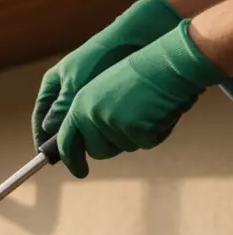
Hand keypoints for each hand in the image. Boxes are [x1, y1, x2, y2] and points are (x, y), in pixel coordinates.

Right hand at [32, 0, 182, 148]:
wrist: (137, 38)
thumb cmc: (100, 56)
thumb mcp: (76, 83)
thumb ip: (62, 108)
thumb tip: (49, 131)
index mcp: (54, 86)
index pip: (42, 117)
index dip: (43, 138)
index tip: (46, 156)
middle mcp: (70, 93)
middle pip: (63, 125)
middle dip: (70, 140)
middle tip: (74, 156)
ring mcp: (90, 97)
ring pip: (84, 126)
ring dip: (90, 137)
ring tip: (96, 145)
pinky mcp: (112, 100)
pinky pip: (104, 122)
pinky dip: (107, 131)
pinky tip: (113, 136)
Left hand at [56, 20, 228, 177]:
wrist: (168, 62)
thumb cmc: (138, 73)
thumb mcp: (103, 89)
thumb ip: (88, 115)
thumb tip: (79, 145)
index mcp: (80, 104)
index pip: (66, 141)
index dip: (71, 159)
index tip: (78, 172)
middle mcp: (92, 116)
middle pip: (95, 151)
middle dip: (109, 146)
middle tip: (127, 126)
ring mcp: (114, 124)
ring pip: (121, 148)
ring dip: (133, 136)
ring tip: (143, 109)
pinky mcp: (137, 131)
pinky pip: (145, 143)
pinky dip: (153, 132)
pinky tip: (158, 112)